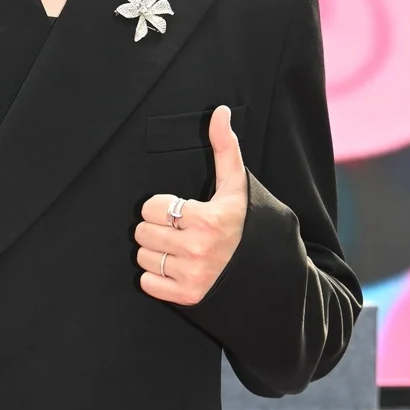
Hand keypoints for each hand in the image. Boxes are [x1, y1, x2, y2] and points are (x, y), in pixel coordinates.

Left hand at [134, 104, 247, 304]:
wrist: (267, 275)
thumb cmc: (248, 224)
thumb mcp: (238, 187)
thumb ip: (225, 148)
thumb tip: (220, 111)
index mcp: (206, 219)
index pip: (151, 207)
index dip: (162, 206)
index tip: (181, 210)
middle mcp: (197, 249)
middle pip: (142, 232)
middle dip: (157, 228)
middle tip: (177, 230)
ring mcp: (192, 276)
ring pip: (143, 256)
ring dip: (155, 252)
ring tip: (178, 249)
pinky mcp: (186, 298)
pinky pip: (146, 283)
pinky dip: (156, 277)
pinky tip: (176, 268)